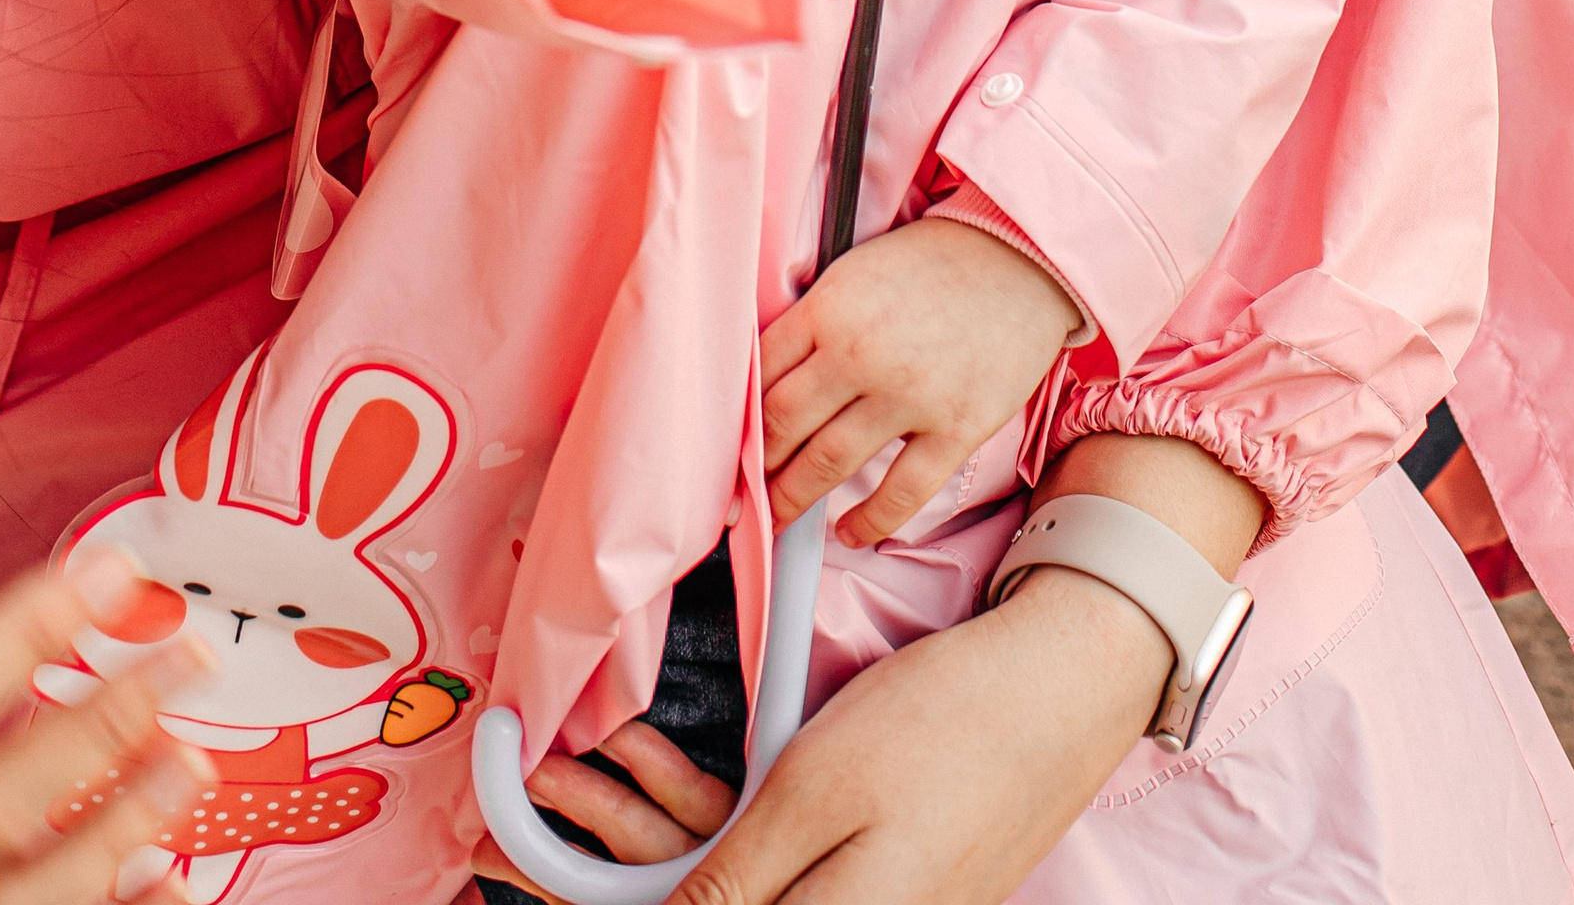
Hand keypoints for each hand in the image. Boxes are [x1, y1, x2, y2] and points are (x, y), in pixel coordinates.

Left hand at [501, 585, 1170, 904]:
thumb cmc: (942, 729)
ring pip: (747, 887)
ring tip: (582, 770)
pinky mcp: (894, 880)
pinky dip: (721, 826)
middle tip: (529, 808)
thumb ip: (741, 880)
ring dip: (657, 835)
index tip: (511, 865)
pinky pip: (786, 872)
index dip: (600, 892)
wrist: (1063, 690)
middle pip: (714, 899)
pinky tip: (670, 775)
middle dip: (612, 855)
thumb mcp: (819, 793)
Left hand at [760, 219, 1081, 544]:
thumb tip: (778, 376)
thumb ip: (819, 318)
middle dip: (759, 466)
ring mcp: (908, 395)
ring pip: (829, 463)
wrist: (1022, 258)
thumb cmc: (939, 259)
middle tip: (746, 491)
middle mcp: (860, 353)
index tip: (733, 442)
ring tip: (781, 516)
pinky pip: (899, 492)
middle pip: (785, 424)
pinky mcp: (954, 429)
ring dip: (795, 498)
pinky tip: (850, 532)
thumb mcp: (858, 268)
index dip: (741, 415)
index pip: (763, 373)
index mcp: (830, 306)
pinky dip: (869, 522)